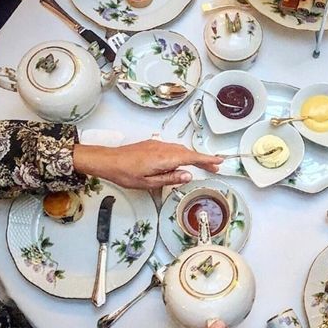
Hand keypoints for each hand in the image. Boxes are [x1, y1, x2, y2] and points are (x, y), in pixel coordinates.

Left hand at [73, 140, 221, 188]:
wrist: (108, 161)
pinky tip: (181, 162)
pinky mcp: (151, 145)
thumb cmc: (125, 173)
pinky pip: (171, 148)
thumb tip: (188, 175)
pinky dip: (180, 154)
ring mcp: (157, 145)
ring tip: (202, 166)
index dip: (206, 159)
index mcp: (164, 158)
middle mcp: (162, 148)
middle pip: (188, 153)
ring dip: (192, 156)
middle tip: (215, 167)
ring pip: (179, 150)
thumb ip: (170, 178)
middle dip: (202, 159)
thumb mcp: (148, 182)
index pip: (190, 158)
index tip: (219, 161)